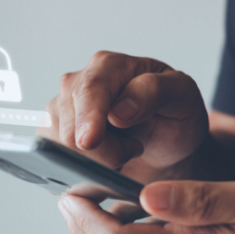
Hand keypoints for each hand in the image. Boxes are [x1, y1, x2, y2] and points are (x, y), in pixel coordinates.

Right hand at [37, 51, 207, 182]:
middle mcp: (77, 83)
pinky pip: (53, 157)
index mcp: (108, 66)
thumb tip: (117, 111)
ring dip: (94, 160)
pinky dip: (79, 167)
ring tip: (120, 150)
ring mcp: (61, 108)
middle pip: (70, 127)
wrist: (167, 139)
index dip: (87, 117)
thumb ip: (153, 92)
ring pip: (59, 146)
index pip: (88, 91)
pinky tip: (103, 160)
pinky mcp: (53, 132)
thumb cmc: (174, 113)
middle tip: (133, 148)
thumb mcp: (181, 95)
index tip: (89, 141)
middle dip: (103, 151)